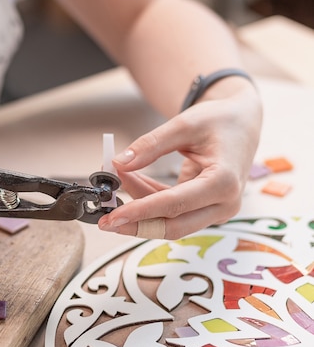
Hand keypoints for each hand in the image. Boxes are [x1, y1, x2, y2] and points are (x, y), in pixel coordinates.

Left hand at [98, 84, 261, 238]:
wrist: (242, 122)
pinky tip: (131, 180)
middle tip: (104, 219)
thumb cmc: (220, 120)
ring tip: (117, 179)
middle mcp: (224, 203)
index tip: (114, 216)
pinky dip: (149, 198)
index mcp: (224, 182)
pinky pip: (172, 211)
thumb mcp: (184, 124)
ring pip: (169, 220)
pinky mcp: (206, 209)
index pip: (175, 205)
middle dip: (136, 223)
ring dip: (140, 205)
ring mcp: (216, 209)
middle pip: (173, 226)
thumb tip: (119, 163)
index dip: (141, 212)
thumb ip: (150, 145)